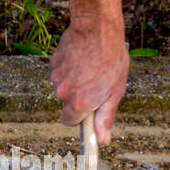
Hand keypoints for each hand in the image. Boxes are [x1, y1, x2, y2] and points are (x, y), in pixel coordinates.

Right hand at [50, 0, 128, 144]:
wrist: (97, 28)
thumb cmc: (111, 59)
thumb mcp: (116, 91)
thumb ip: (106, 117)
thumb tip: (102, 140)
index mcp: (79, 104)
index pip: (69, 121)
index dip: (80, 115)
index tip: (89, 106)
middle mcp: (63, 93)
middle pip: (67, 101)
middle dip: (80, 94)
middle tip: (98, 79)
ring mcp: (56, 77)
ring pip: (64, 84)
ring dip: (75, 78)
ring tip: (92, 64)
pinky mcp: (54, 63)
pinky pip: (61, 70)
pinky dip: (70, 66)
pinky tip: (83, 55)